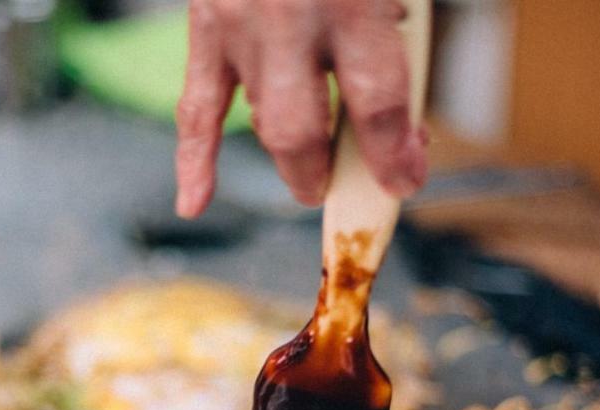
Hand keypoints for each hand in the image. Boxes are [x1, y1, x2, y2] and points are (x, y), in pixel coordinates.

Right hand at [175, 0, 428, 218]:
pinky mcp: (205, 25)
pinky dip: (193, 160)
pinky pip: (194, 107)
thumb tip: (401, 114)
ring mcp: (238, 26)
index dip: (395, 155)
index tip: (407, 178)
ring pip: (259, 122)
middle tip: (352, 186)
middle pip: (303, 130)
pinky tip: (193, 200)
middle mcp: (289, 17)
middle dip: (328, 173)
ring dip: (291, 158)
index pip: (378, 102)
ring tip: (312, 169)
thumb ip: (395, 26)